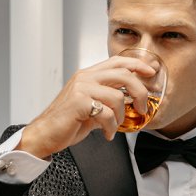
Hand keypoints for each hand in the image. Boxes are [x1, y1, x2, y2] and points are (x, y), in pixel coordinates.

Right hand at [18, 55, 155, 158]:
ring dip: (121, 117)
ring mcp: (81, 89)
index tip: (151, 71)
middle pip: (123, 74)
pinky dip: (111, 127)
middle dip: (140, 92)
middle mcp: (85, 77)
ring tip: (114, 127)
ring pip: (117, 97)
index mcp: (88, 75)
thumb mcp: (92, 105)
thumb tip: (133, 100)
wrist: (45, 134)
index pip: (117, 61)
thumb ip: (109, 99)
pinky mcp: (79, 103)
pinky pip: (107, 114)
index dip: (137, 64)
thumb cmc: (67, 121)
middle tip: (142, 108)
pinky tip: (107, 133)